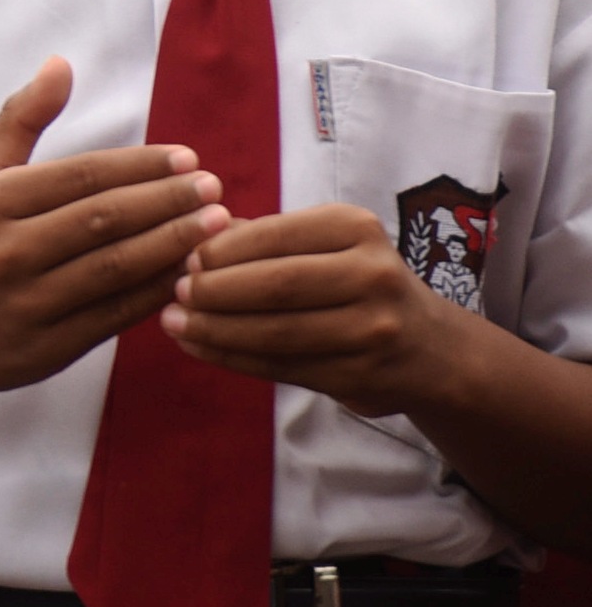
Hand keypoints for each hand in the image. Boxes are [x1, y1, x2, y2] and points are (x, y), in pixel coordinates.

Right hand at [0, 59, 226, 399]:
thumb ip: (22, 119)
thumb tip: (61, 64)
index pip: (82, 176)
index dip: (140, 166)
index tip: (188, 158)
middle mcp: (8, 249)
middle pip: (104, 219)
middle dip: (167, 201)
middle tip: (213, 188)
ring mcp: (30, 301)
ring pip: (116, 266)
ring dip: (174, 244)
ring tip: (218, 224)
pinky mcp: (51, 346)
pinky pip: (117, 313)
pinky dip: (158, 291)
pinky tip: (190, 272)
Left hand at [164, 204, 467, 417]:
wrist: (432, 350)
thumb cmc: (356, 281)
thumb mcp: (325, 243)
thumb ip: (264, 237)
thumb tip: (192, 234)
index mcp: (356, 229)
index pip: (276, 235)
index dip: (223, 250)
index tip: (183, 259)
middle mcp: (372, 276)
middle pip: (277, 285)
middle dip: (215, 291)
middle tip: (174, 293)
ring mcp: (372, 330)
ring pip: (277, 332)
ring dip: (216, 329)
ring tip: (174, 323)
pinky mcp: (361, 377)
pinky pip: (283, 367)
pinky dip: (233, 358)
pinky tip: (199, 347)